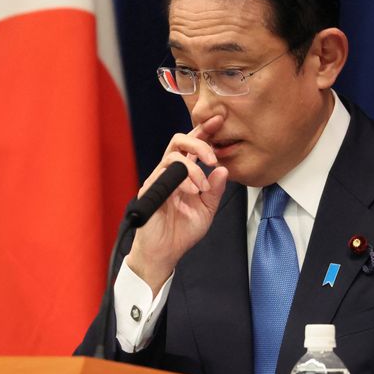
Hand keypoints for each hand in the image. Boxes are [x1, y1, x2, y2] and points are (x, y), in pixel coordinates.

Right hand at [127, 116, 228, 293]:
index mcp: (185, 174)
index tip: (220, 120)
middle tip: (212, 156)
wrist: (164, 253)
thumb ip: (215, 190)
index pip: (193, 145)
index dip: (205, 130)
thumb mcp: (207, 210)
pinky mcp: (150, 191)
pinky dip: (183, 181)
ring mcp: (158, 180)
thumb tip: (223, 169)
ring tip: (202, 186)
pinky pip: (164, 176)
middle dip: (198, 142)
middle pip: (179, 140)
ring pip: (173, 157)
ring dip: (193, 168)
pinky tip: (193, 192)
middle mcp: (170, 173)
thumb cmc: (181, 232)